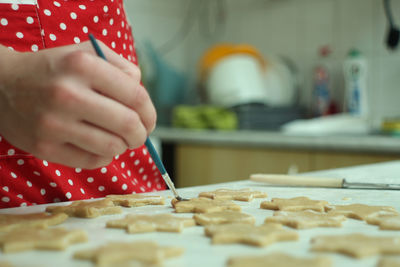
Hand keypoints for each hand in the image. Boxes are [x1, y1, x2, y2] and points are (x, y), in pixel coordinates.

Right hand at [0, 41, 155, 168]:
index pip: (135, 95)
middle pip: (127, 124)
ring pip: (112, 146)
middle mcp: (67, 94)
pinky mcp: (45, 147)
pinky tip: (101, 146)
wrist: (1, 85)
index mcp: (82, 66)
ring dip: (124, 146)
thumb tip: (142, 94)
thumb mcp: (85, 53)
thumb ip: (120, 67)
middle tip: (140, 134)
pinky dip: (105, 156)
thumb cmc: (53, 70)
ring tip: (120, 139)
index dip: (150, 112)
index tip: (149, 120)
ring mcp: (54, 123)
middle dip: (142, 133)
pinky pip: (92, 161)